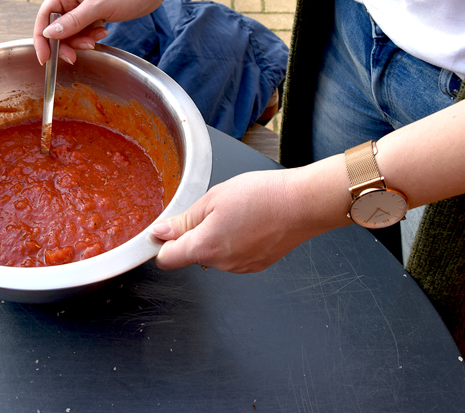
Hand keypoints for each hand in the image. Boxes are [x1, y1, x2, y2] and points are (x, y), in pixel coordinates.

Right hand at [33, 0, 169, 64]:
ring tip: (97, 39)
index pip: (45, 16)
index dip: (42, 38)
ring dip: (82, 41)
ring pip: (72, 32)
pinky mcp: (95, 14)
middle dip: (66, 43)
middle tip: (75, 57)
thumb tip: (49, 34)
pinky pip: (85, 31)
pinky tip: (104, 32)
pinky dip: (92, 36)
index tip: (45, 58)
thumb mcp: (98, 6)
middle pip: (57, 28)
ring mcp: (83, 6)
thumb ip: (73, 21)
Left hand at [153, 159, 353, 272]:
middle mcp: (222, 264)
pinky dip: (235, 242)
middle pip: (192, 254)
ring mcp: (241, 267)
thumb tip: (161, 233)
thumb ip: (184, 220)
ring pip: (214, 255)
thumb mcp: (214, 198)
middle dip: (194, 234)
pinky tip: (250, 223)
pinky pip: (234, 256)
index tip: (165, 230)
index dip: (162, 243)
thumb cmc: (264, 196)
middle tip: (213, 208)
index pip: (167, 259)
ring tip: (237, 213)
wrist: (304, 204)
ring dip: (216, 237)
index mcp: (205, 247)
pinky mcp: (257, 265)